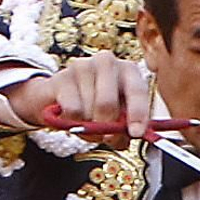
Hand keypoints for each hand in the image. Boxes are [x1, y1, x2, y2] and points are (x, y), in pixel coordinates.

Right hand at [4, 54, 154, 142]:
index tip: (135, 133)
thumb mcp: (119, 117)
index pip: (137, 90)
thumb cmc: (99, 107)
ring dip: (89, 127)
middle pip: (107, 103)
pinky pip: (72, 110)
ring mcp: (83, 66)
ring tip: (88, 123)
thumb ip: (126, 127)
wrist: (65, 97)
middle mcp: (106, 62)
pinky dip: (73, 122)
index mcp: (128, 71)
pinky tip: (73, 117)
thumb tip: (126, 135)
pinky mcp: (62, 77)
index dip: (137, 113)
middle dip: (106, 127)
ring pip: (88, 109)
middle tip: (105, 138)